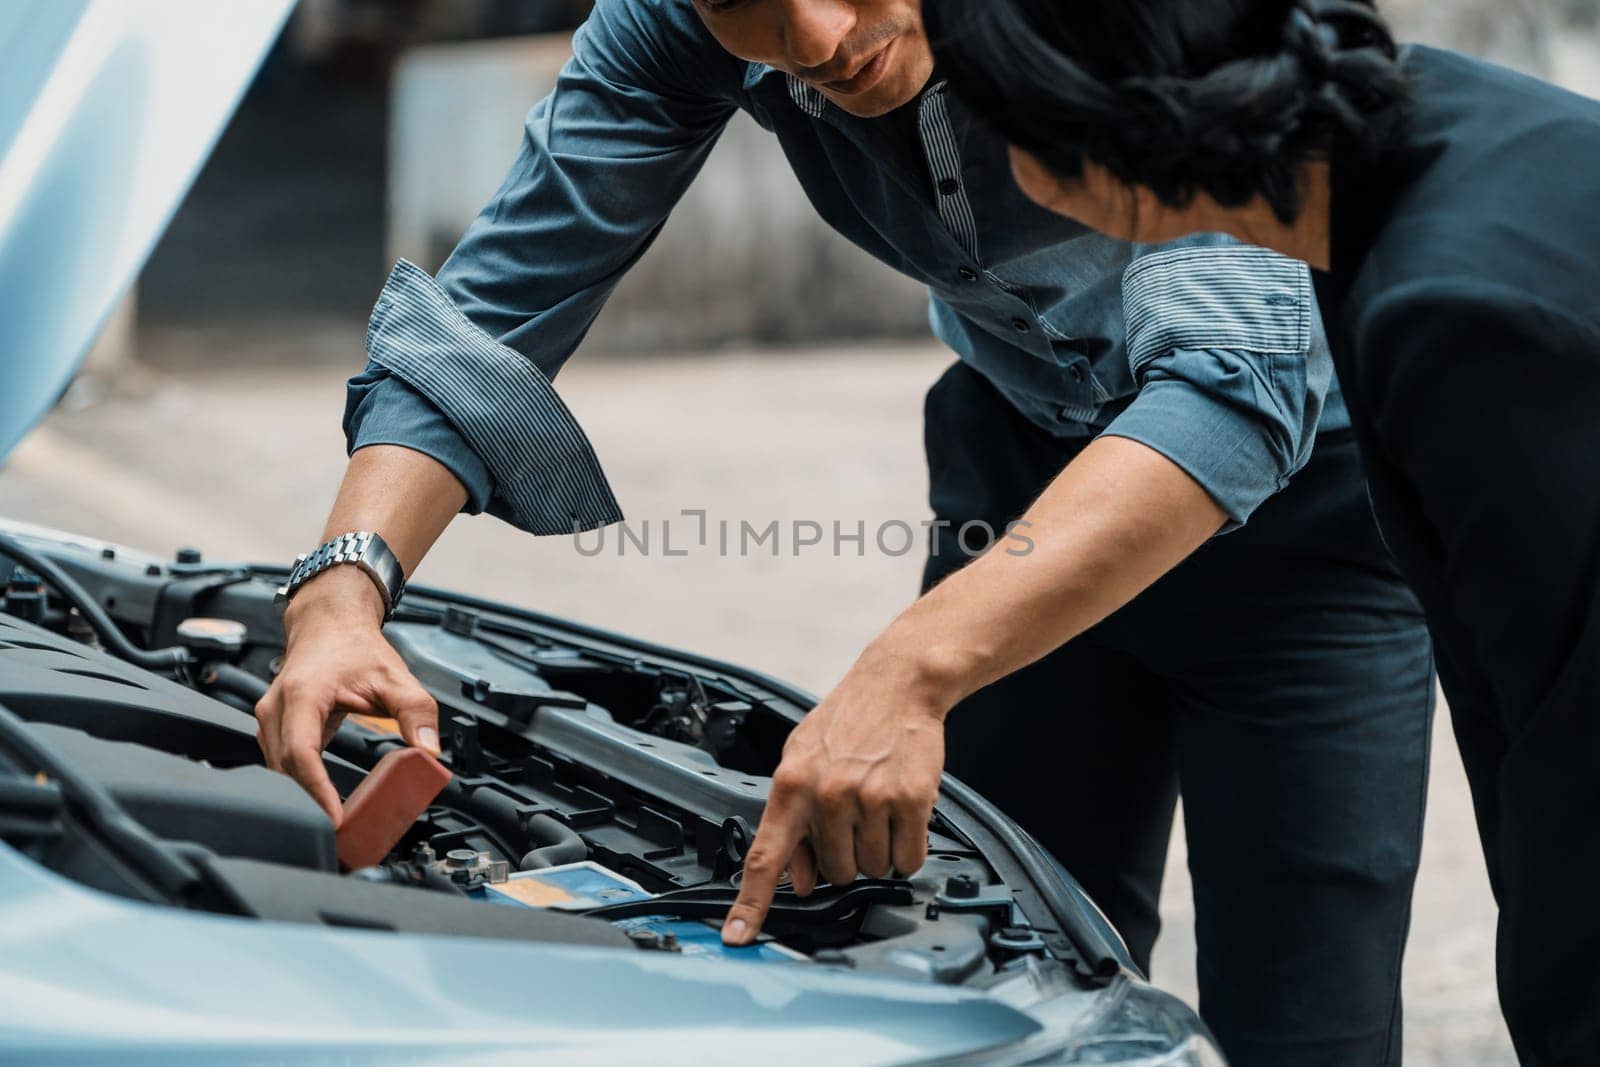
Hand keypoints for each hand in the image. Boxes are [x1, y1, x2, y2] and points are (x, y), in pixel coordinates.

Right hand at [255, 567, 439, 822]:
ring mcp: (269, 717)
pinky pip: (280, 762)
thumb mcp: (396, 677)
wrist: (330, 622)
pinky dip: (300, 781)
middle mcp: (276, 708)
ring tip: (333, 820)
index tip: (335, 818)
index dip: (316, 792)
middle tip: (341, 832)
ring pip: (278, 769)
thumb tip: (429, 751)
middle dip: (310, 802)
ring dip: (302, 794)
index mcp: (303, 695)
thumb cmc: (356, 647)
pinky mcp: (272, 725)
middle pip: (285, 769)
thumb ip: (417, 713)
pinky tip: (321, 798)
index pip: (301, 755)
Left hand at [721, 638, 949, 944]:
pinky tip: (904, 813)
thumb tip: (798, 881)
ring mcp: (870, 797)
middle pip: (836, 873)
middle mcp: (827, 793)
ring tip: (879, 807)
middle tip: (855, 816)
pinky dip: (910, 847)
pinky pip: (909, 857)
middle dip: (848, 855)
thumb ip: (794, 822)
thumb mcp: (802, 762)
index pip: (765, 857)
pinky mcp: (911, 799)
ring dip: (880, 850)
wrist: (897, 684)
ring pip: (874, 868)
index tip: (738, 938)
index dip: (750, 903)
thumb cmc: (847, 724)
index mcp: (791, 785)